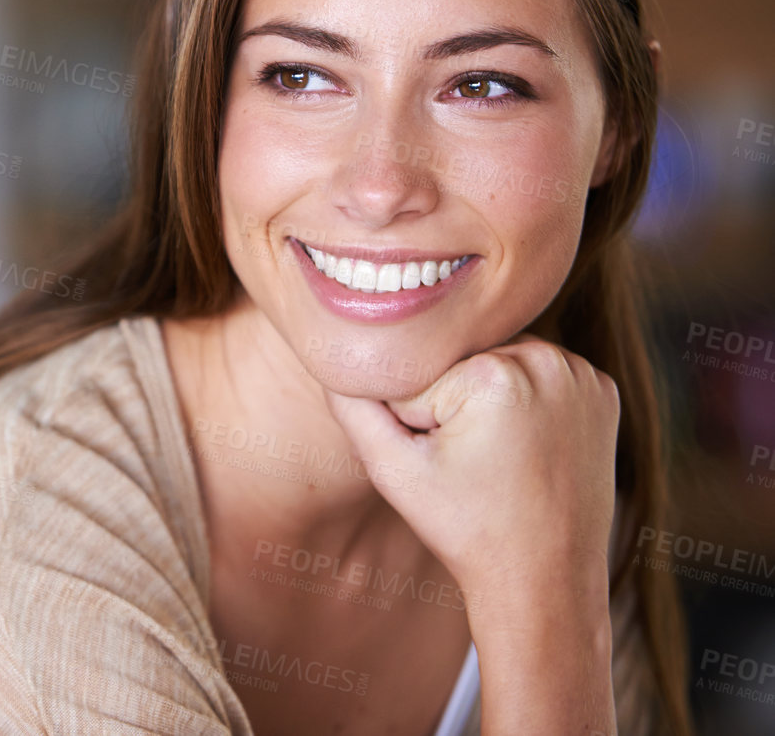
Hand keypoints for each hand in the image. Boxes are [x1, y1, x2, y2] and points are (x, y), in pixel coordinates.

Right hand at [322, 336, 619, 608]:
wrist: (545, 579)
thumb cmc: (467, 528)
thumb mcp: (392, 469)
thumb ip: (352, 405)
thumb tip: (332, 355)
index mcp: (496, 373)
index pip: (420, 373)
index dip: (415, 420)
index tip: (446, 465)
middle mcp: (548, 360)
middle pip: (461, 361)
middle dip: (451, 404)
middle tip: (471, 464)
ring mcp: (581, 375)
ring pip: (497, 362)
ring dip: (485, 399)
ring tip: (498, 457)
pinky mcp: (601, 390)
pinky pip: (537, 375)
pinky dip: (524, 402)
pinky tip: (526, 446)